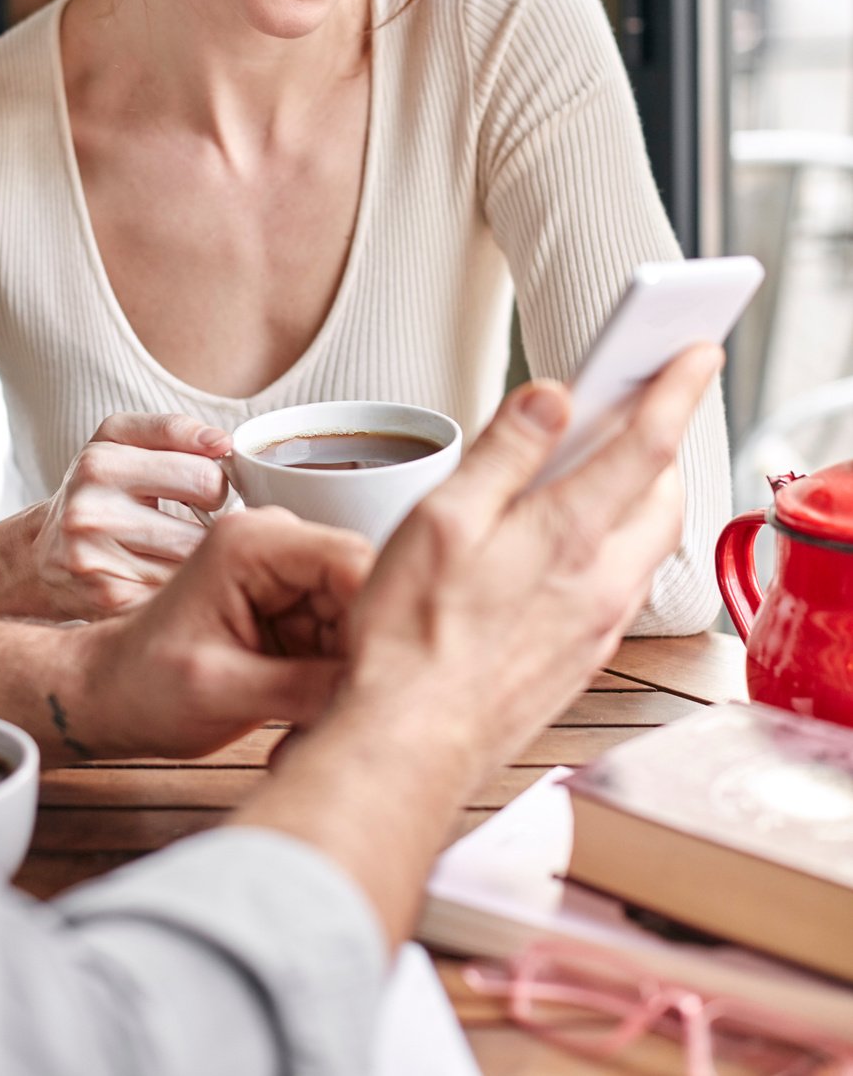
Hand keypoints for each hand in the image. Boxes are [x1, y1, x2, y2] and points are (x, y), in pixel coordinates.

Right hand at [30, 412, 233, 619]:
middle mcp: (92, 515)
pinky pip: (176, 596)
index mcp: (101, 465)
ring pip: (193, 570)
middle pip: (203, 533)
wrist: (41, 554)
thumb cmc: (93, 488)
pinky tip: (168, 577)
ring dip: (200, 561)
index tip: (204, 490)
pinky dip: (183, 588)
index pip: (203, 477)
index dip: (217, 484)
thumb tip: (220, 441)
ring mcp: (98, 564)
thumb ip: (172, 430)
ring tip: (181, 548)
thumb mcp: (118, 440)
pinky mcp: (109, 603)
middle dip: (212, 528)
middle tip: (199, 522)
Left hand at [74, 507, 374, 758]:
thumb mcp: (223, 691)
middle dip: (363, 653)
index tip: (380, 679)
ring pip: (360, 618)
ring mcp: (287, 572)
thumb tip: (383, 689)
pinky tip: (306, 718)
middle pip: (365, 589)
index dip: (379, 620)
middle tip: (345, 715)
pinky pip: (342, 636)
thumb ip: (306, 685)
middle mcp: (276, 542)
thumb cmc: (144, 687)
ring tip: (312, 726)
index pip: (354, 560)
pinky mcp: (294, 604)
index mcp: (253, 542)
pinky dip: (334, 679)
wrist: (109, 695)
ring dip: (349, 673)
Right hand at [232, 344, 722, 947]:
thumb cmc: (409, 641)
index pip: (646, 443)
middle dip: (658, 443)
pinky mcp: (583, 658)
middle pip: (662, 493)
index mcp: (567, 537)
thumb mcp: (441, 519)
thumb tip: (551, 399)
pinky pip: (623, 585)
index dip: (674, 389)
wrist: (408, 746)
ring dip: (638, 495)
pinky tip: (565, 545)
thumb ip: (504, 452)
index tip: (691, 353)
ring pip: (647, 542)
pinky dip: (614, 544)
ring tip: (594, 470)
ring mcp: (597, 626)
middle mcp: (599, 583)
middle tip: (631, 408)